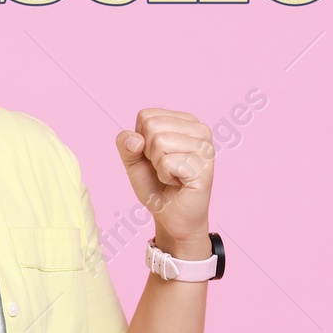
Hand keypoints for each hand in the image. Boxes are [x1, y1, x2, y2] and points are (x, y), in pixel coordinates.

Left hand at [115, 109, 213, 255]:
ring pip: (159, 142)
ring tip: (172, 175)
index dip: (141, 140)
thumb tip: (134, 139)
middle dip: (149, 153)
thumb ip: (126, 144)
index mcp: (185, 120)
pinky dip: (165, 177)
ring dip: (158, 165)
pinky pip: (167, 163)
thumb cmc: (157, 186)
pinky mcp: (205, 167)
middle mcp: (200, 129)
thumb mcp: (133, 161)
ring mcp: (205, 147)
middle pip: (152, 126)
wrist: (171, 217)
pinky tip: (178, 183)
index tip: (156, 157)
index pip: (146, 115)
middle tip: (165, 168)